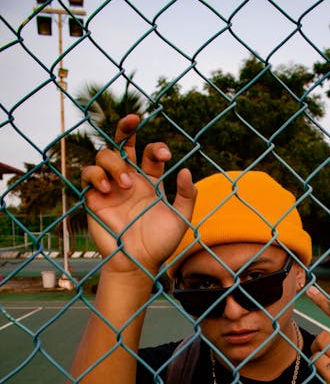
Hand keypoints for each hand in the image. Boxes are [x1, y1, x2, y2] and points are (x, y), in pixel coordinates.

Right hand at [81, 114, 196, 274]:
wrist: (138, 263)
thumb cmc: (160, 244)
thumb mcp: (181, 220)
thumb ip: (188, 196)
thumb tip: (185, 170)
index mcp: (150, 182)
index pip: (150, 153)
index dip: (156, 148)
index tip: (164, 156)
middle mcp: (130, 180)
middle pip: (123, 144)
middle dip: (126, 127)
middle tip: (134, 120)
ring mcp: (111, 187)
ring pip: (104, 155)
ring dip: (115, 163)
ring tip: (126, 184)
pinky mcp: (94, 198)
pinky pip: (88, 174)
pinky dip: (97, 175)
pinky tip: (109, 189)